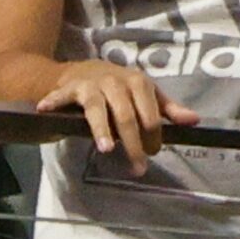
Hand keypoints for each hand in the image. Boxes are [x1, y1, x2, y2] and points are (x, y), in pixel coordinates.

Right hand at [33, 60, 200, 175]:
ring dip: (101, 129)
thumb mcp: (145, 95)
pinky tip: (45, 110)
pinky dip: (53, 102)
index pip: (150, 114)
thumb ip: (168, 109)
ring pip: (98, 108)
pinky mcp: (69, 87)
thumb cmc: (118, 88)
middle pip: (127, 115)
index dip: (154, 136)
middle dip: (134, 143)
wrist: (79, 71)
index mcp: (138, 82)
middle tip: (138, 166)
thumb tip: (194, 121)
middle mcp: (115, 81)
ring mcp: (91, 84)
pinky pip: (61, 97)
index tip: (153, 153)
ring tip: (105, 149)